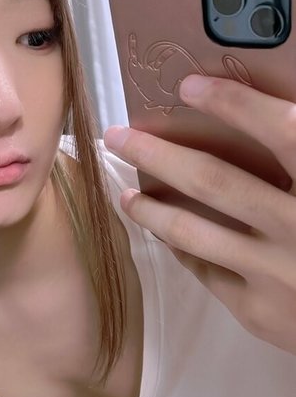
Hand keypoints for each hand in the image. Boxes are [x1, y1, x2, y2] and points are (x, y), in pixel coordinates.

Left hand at [104, 74, 295, 354]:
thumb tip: (278, 120)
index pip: (282, 131)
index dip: (235, 104)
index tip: (189, 86)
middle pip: (215, 182)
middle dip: (158, 154)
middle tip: (117, 136)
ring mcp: (274, 273)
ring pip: (194, 233)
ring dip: (152, 209)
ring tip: (124, 194)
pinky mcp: (257, 311)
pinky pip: (204, 270)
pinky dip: (179, 247)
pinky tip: (162, 231)